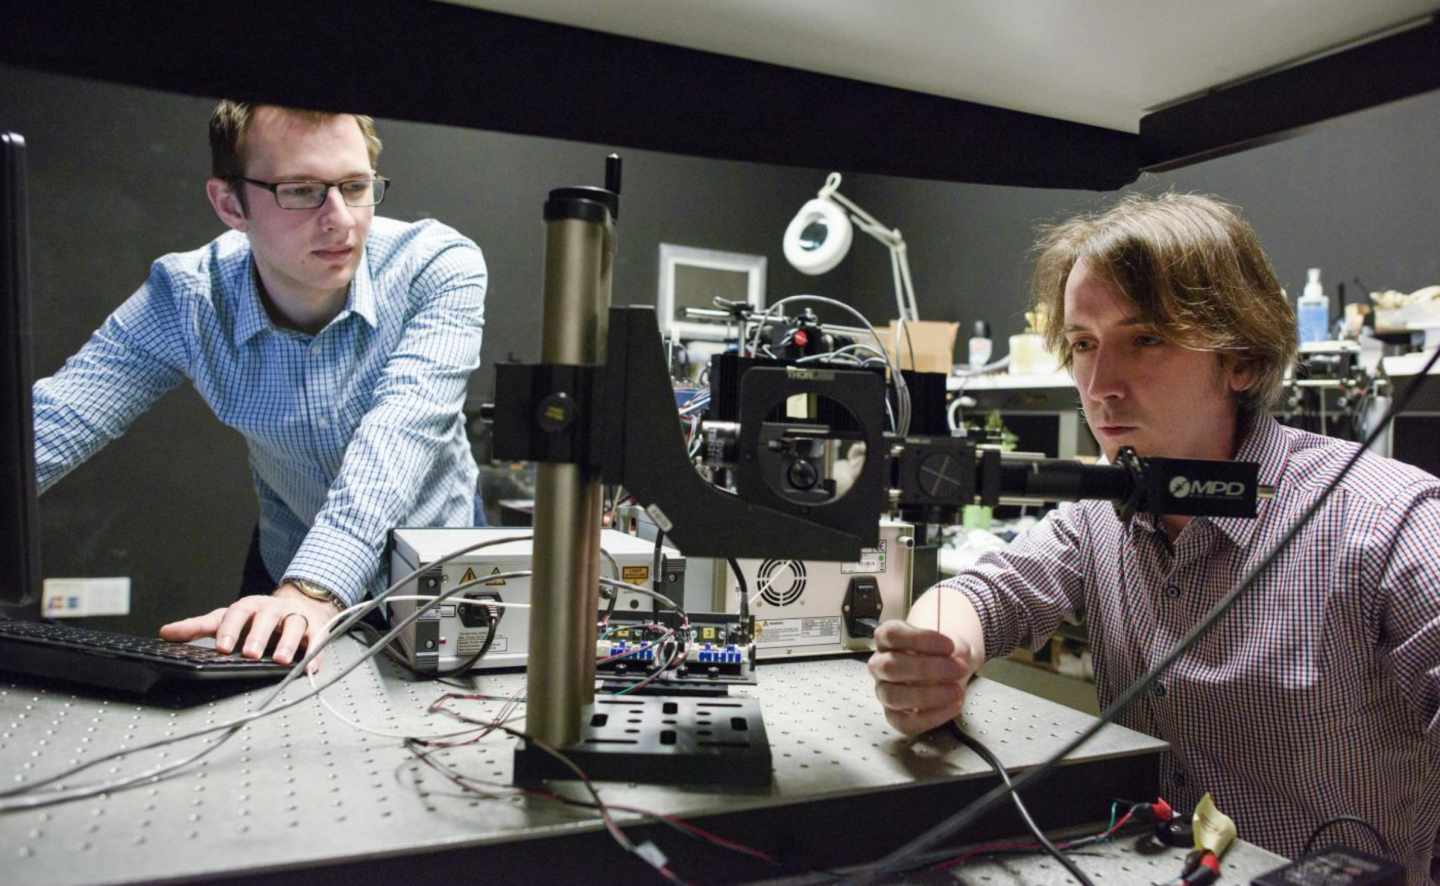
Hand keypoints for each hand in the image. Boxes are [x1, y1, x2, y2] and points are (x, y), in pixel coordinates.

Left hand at [158, 585, 341, 671]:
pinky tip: (309, 668)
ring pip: (295, 626)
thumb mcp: (228, 618)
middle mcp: (273, 609)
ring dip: (289, 644)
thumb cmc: (258, 617)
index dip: (231, 629)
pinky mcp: (315, 629)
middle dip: (259, 635)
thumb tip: (166, 633)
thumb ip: (199, 627)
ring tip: (282, 661)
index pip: (238, 613)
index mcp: (250, 606)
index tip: (223, 647)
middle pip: (266, 617)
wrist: (300, 604)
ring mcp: (296, 618)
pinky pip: (317, 640)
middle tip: (250, 653)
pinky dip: (315, 654)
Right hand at [867, 619, 980, 735]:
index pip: (891, 635)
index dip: (920, 639)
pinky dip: (931, 717)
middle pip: (889, 666)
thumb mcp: (953, 643)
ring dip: (928, 695)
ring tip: (956, 691)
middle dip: (926, 669)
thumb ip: (955, 649)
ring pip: (893, 696)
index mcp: (887, 639)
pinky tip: (952, 706)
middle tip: (957, 669)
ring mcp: (884, 691)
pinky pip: (904, 722)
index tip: (949, 646)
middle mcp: (880, 665)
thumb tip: (956, 660)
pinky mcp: (893, 716)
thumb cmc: (945, 654)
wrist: (951, 671)